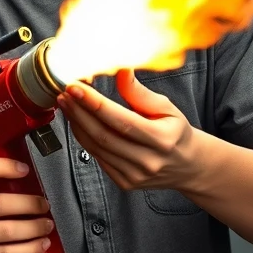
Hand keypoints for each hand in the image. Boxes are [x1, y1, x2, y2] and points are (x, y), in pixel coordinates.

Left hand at [58, 70, 200, 192]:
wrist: (187, 165)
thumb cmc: (175, 131)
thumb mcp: (166, 107)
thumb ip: (139, 92)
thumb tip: (121, 70)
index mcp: (162, 139)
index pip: (121, 120)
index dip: (94, 103)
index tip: (75, 87)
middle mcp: (148, 161)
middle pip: (103, 135)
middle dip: (79, 112)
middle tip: (65, 93)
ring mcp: (134, 175)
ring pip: (95, 147)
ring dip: (76, 124)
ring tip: (67, 104)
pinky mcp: (124, 182)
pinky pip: (96, 157)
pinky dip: (83, 138)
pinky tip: (77, 121)